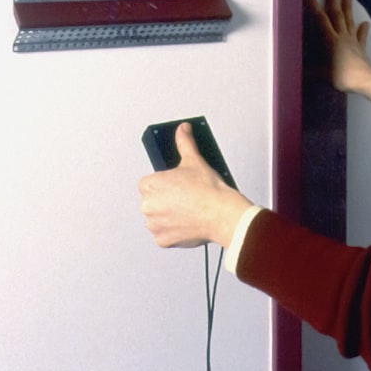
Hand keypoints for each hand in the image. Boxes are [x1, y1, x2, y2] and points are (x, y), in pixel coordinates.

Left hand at [138, 123, 252, 248]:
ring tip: (187, 211)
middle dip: (165, 200)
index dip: (164, 184)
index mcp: (150, 185)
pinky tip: (187, 223)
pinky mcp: (163, 240)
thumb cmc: (208, 190)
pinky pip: (164, 235)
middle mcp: (147, 206)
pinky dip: (173, 231)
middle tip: (184, 198)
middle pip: (152, 201)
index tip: (176, 186)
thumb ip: (184, 143)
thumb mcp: (195, 160)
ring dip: (168, 216)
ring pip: (157, 218)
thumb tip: (182, 129)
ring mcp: (154, 225)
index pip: (149, 184)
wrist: (222, 214)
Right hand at [304, 0, 370, 99]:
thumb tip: (298, 72)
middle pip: (337, 14)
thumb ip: (311, 72)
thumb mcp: (323, 75)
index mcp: (331, 41)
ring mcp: (353, 41)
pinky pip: (361, 36)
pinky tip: (365, 23)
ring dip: (348, 7)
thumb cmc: (343, 77)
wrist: (364, 81)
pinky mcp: (361, 48)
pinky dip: (362, 29)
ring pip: (349, 21)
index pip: (320, 19)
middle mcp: (342, 37)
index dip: (313, 6)